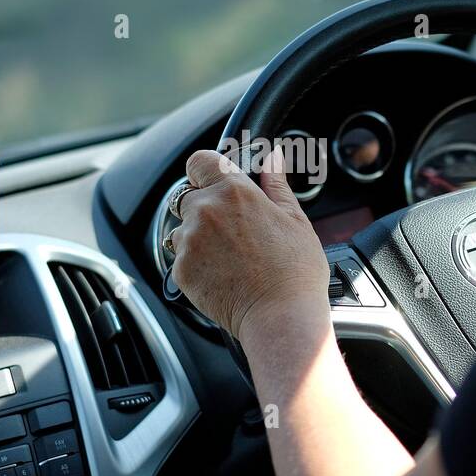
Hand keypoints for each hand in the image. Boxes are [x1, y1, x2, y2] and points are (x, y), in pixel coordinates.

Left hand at [170, 146, 329, 339]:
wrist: (280, 317)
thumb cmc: (295, 271)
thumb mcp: (295, 220)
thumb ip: (277, 185)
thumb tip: (272, 159)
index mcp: (233, 191)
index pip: (199, 161)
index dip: (206, 170)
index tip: (214, 181)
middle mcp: (205, 211)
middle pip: (188, 196)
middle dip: (205, 207)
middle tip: (232, 230)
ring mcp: (190, 241)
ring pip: (182, 228)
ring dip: (197, 236)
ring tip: (229, 256)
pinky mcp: (181, 269)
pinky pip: (181, 257)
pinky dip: (195, 262)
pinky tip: (222, 273)